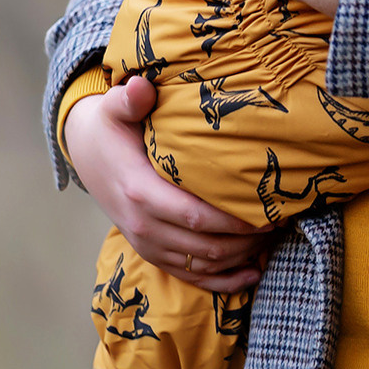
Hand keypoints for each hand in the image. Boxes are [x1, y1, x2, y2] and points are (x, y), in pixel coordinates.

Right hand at [68, 75, 267, 292]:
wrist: (86, 152)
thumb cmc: (111, 127)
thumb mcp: (114, 108)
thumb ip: (130, 98)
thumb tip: (141, 87)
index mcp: (141, 192)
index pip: (197, 216)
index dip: (236, 221)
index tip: (271, 212)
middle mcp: (143, 225)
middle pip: (207, 247)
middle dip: (249, 240)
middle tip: (282, 222)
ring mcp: (147, 243)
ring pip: (203, 265)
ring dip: (242, 258)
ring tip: (273, 239)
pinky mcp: (151, 252)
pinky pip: (190, 277)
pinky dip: (222, 281)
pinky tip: (252, 274)